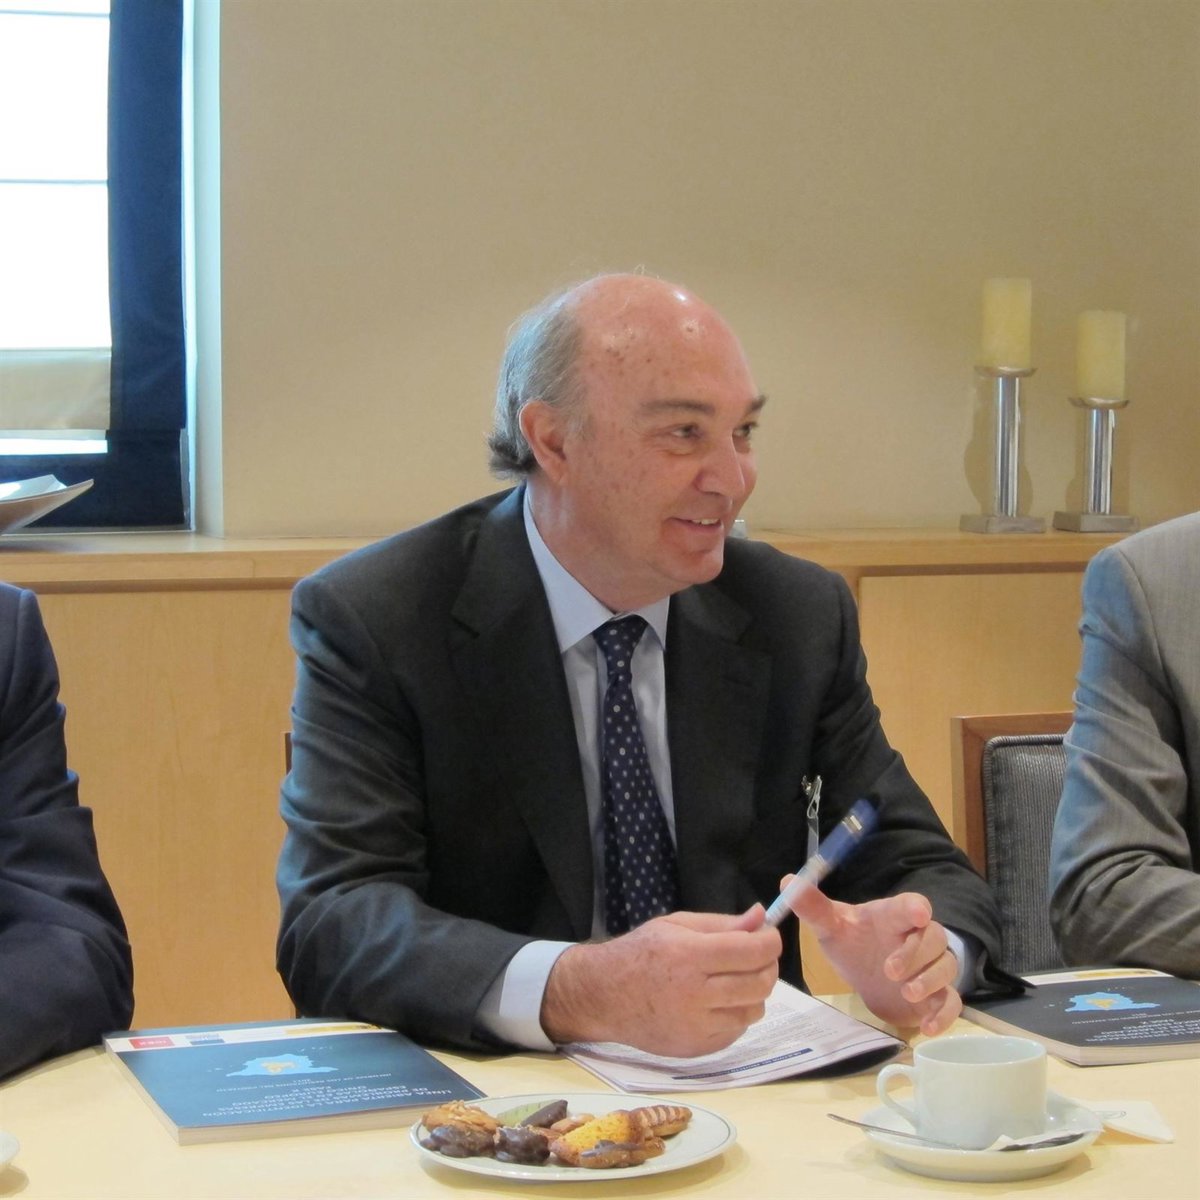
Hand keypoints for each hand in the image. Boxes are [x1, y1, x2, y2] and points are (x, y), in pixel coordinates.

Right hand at [541, 908, 780, 1056]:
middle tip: (757, 957)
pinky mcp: (697, 1048)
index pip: (751, 952)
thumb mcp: (676, 925)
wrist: (605, 995)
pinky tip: (719, 1002)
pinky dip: (736, 1014)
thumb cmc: (641, 953)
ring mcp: (697, 1026)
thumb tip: (761, 917)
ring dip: (754, 992)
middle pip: (760, 983)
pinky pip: (737, 1031)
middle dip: (768, 966)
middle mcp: (694, 994)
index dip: (770, 942)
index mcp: (688, 955)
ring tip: (736, 980)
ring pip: (753, 1010)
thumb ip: (722, 924)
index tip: (768, 937)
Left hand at [783, 882, 961, 1035]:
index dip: (916, 908)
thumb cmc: (853, 943)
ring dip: (931, 979)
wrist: (867, 974)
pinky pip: (952, 1003)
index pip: (911, 905)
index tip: (917, 914)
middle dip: (916, 953)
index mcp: (893, 917)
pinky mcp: (936, 996)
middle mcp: (918, 939)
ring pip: (947, 967)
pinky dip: (945, 1015)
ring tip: (908, 992)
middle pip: (934, 937)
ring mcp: (930, 968)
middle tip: (890, 970)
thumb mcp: (831, 926)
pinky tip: (927, 1027)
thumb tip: (788, 882)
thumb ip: (813, 907)